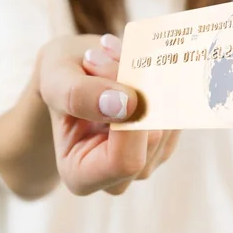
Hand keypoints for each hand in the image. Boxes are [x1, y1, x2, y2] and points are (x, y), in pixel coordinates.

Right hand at [37, 33, 179, 194]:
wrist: (74, 73)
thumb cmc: (60, 79)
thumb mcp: (55, 78)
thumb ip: (79, 94)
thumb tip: (125, 105)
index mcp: (80, 176)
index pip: (124, 161)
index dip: (131, 117)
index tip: (117, 70)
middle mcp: (119, 179)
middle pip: (152, 136)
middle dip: (136, 87)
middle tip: (106, 53)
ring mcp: (147, 161)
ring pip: (169, 119)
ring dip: (148, 78)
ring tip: (112, 58)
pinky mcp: (168, 140)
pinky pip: (178, 109)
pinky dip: (159, 81)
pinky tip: (131, 68)